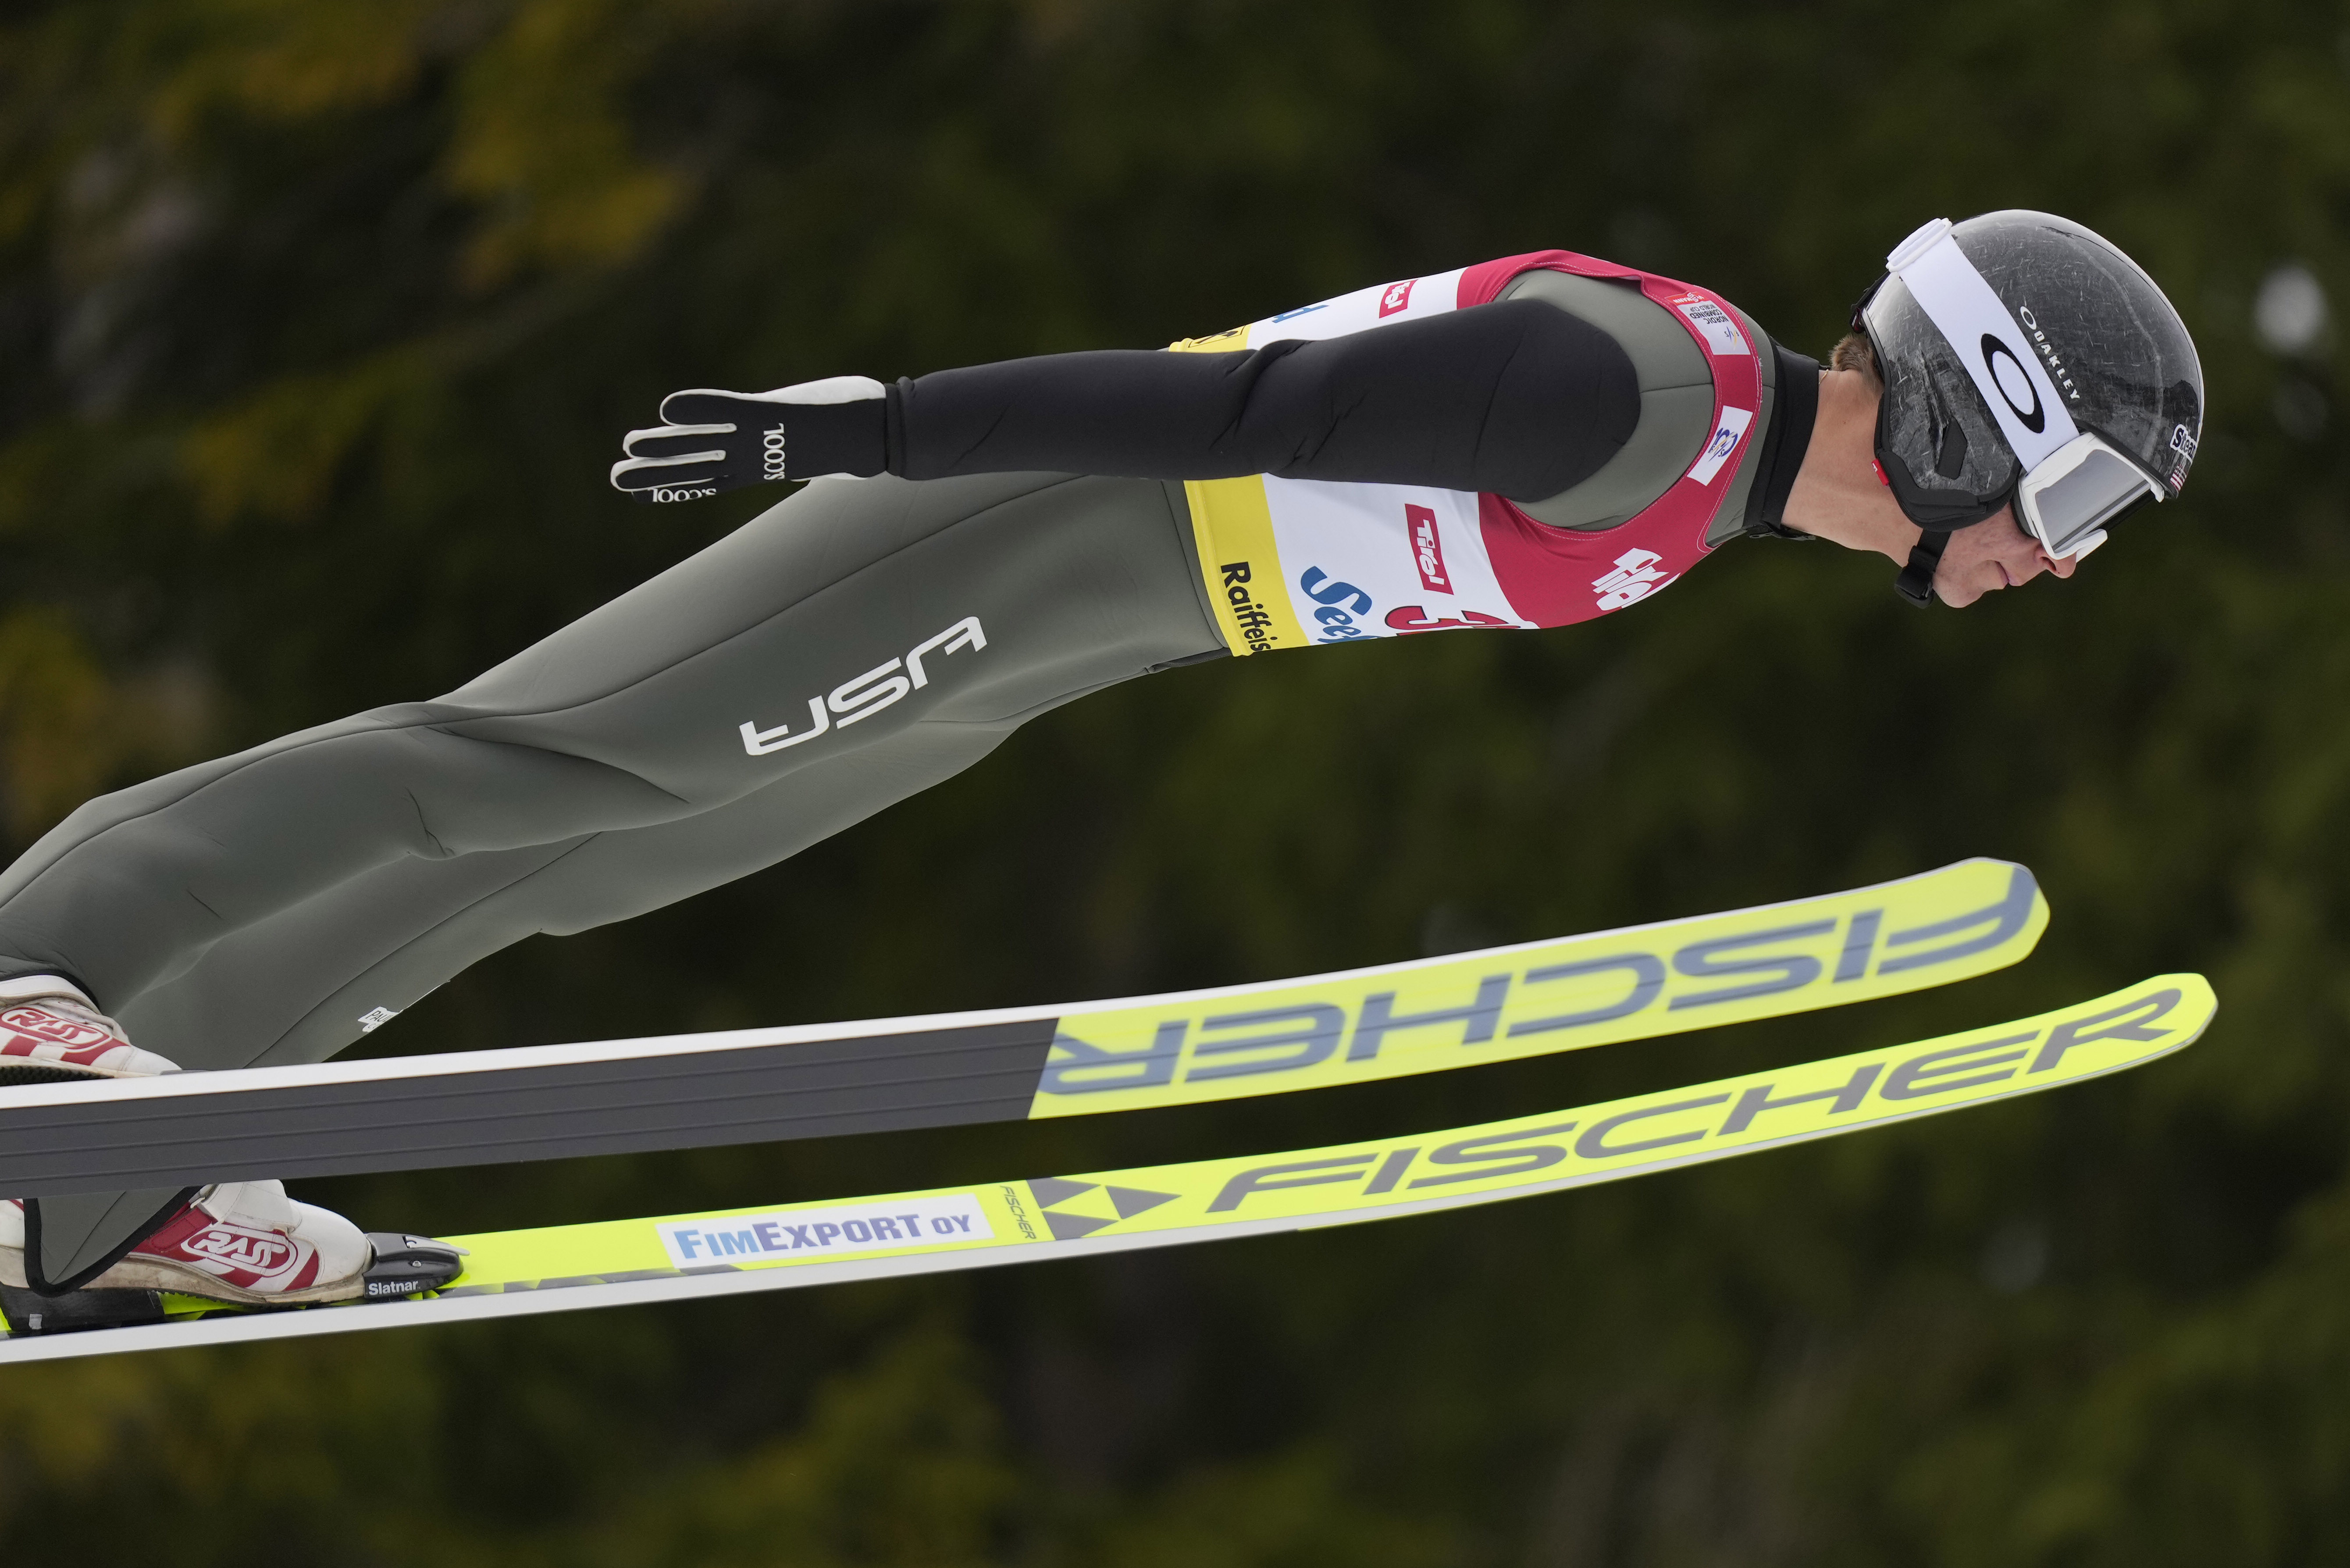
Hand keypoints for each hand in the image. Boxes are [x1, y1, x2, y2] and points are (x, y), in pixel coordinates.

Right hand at [609, 376, 888, 502]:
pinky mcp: (775, 415)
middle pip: (697, 470)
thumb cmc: (859, 438)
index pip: (711, 480)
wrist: (886, 436)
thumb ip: (801, 452)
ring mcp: (765, 439)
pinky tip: (667, 409)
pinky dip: (700, 410)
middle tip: (616, 477)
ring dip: (665, 448)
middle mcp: (759, 459)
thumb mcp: (821, 448)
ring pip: (704, 447)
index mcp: (766, 467)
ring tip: (628, 449)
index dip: (676, 485)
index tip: (644, 489)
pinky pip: (730, 411)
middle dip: (657, 473)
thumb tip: (798, 465)